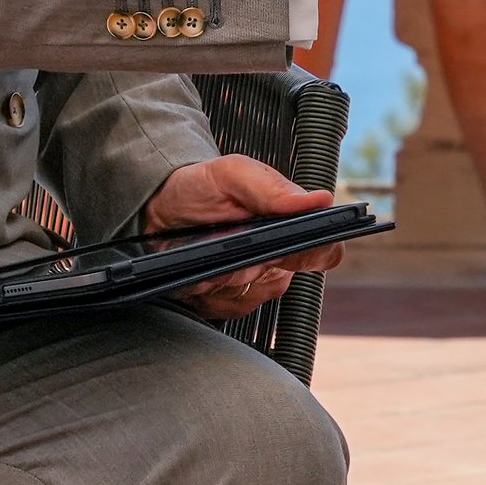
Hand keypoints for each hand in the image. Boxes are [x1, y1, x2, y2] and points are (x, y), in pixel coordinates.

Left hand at [140, 154, 338, 320]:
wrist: (161, 207)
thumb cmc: (200, 187)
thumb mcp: (232, 174)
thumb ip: (271, 187)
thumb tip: (318, 200)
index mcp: (290, 226)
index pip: (324, 252)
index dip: (313, 254)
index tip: (283, 249)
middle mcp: (278, 258)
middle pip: (276, 280)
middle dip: (244, 264)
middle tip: (221, 242)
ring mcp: (253, 282)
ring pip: (248, 298)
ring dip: (220, 278)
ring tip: (203, 253)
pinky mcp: (228, 301)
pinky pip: (224, 310)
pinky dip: (204, 292)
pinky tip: (195, 271)